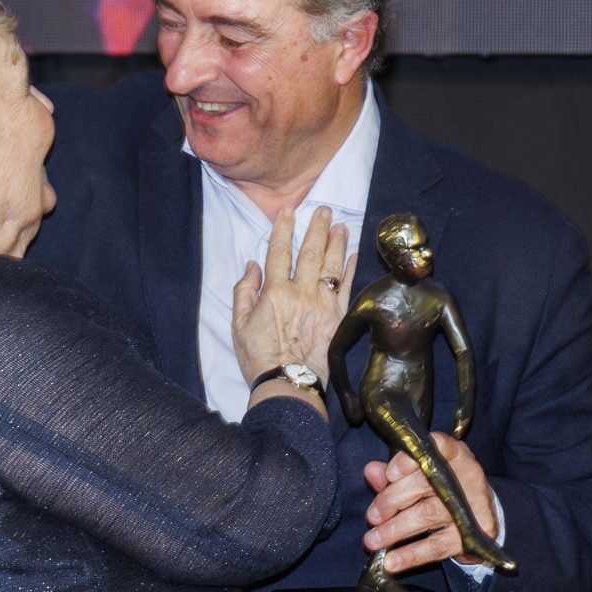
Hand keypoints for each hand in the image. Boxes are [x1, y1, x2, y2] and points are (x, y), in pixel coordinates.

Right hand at [233, 206, 353, 382]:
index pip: (279, 252)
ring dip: (336, 242)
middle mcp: (300, 292)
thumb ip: (244, 291)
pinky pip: (346, 287)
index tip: (288, 211)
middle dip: (316, 227)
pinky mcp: (338, 317)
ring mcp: (323, 304)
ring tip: (340, 224)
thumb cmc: (259, 357)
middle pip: (309, 252)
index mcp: (274, 292)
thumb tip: (252, 265)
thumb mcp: (238, 325)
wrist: (288, 383)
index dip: (282, 229)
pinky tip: (352, 254)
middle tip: (323, 209)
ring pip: (331, 265)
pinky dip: (350, 269)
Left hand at [361, 433, 497, 573]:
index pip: (435, 446)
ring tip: (372, 540)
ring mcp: (469, 508)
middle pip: (424, 484)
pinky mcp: (470, 538)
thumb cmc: (442, 489)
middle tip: (372, 516)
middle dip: (391, 500)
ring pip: (426, 515)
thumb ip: (395, 473)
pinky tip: (391, 562)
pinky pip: (435, 547)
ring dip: (394, 530)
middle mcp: (465, 477)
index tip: (390, 474)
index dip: (409, 459)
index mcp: (453, 454)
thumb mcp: (421, 475)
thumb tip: (371, 471)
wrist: (481, 518)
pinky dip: (410, 555)